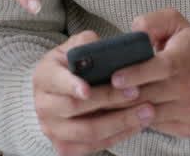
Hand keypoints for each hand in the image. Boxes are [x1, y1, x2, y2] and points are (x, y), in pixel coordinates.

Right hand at [32, 31, 153, 155]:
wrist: (58, 93)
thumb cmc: (71, 66)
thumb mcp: (75, 47)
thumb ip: (86, 43)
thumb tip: (101, 47)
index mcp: (44, 77)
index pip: (57, 82)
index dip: (71, 86)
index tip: (88, 89)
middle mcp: (43, 105)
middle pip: (75, 108)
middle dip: (109, 100)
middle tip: (136, 92)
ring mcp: (52, 129)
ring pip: (87, 132)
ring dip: (120, 122)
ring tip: (146, 111)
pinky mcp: (65, 147)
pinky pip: (94, 146)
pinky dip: (118, 136)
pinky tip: (138, 124)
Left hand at [112, 9, 189, 138]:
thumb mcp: (179, 26)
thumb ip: (154, 22)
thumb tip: (132, 32)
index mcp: (186, 60)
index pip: (160, 68)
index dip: (135, 73)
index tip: (114, 77)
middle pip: (148, 95)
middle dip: (119, 96)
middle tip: (94, 93)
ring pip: (149, 114)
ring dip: (124, 111)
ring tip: (102, 104)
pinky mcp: (188, 128)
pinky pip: (157, 126)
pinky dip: (139, 120)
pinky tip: (123, 114)